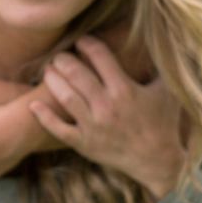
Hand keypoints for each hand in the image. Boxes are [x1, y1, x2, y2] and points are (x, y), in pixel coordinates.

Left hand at [29, 37, 186, 199]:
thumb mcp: (167, 92)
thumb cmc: (163, 123)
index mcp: (125, 90)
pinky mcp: (84, 144)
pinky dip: (44, 116)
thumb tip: (161, 40)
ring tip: (48, 70)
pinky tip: (34, 103)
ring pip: (65, 97)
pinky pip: (58, 129)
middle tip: (60, 55)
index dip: (87, 44)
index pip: (100, 57)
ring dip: (52, 79)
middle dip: (64, 59)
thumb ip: (160, 67)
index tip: (82, 41)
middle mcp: (107, 107)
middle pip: (76, 74)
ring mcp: (93, 126)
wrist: (157, 162)